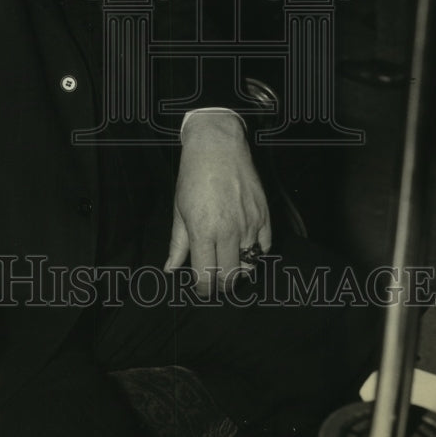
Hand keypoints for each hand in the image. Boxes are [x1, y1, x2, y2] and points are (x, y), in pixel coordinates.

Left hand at [164, 112, 271, 294]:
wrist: (217, 147)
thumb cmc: (193, 176)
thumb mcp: (179, 209)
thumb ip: (178, 243)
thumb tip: (171, 269)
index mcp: (203, 231)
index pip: (206, 276)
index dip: (203, 289)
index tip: (201, 289)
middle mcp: (228, 231)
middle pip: (229, 277)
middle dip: (221, 285)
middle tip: (214, 282)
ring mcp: (249, 223)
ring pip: (249, 264)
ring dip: (238, 270)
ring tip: (228, 265)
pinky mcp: (264, 215)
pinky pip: (265, 247)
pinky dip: (256, 255)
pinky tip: (245, 251)